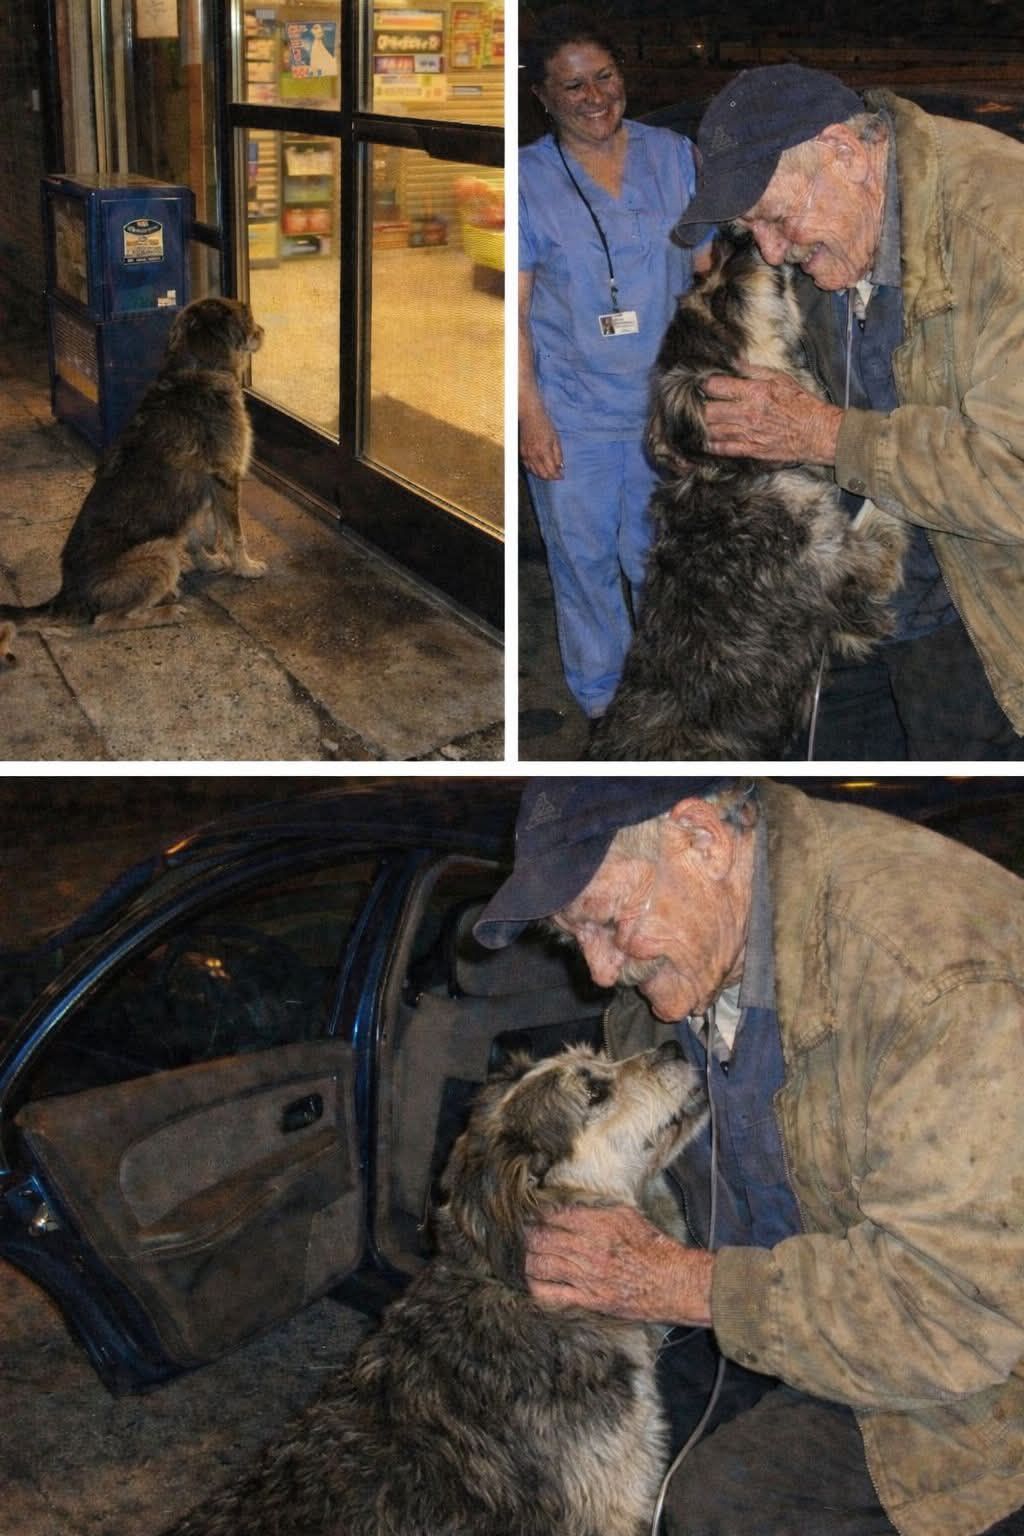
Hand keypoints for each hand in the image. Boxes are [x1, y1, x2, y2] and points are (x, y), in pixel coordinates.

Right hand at [520, 403, 563, 479]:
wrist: (530, 417)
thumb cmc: (545, 426)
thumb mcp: (556, 439)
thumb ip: (558, 454)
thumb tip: (560, 467)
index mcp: (544, 451)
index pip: (551, 471)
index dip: (557, 476)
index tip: (562, 476)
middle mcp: (534, 456)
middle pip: (542, 474)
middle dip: (551, 477)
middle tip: (556, 476)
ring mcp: (526, 455)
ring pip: (534, 473)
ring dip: (543, 475)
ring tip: (549, 473)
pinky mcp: (522, 454)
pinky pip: (527, 467)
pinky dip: (534, 471)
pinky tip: (540, 469)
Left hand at [525, 1205, 713, 1324]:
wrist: (671, 1282)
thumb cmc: (651, 1246)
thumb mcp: (627, 1214)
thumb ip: (597, 1208)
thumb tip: (571, 1202)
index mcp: (598, 1223)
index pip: (554, 1214)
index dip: (536, 1212)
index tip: (528, 1212)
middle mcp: (588, 1248)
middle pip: (540, 1238)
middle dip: (525, 1234)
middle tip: (517, 1233)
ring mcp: (586, 1276)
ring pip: (540, 1264)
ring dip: (526, 1258)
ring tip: (521, 1254)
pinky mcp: (588, 1299)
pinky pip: (550, 1294)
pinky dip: (535, 1286)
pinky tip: (530, 1279)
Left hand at [703, 364, 842, 465]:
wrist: (817, 433)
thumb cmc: (801, 403)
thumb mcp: (781, 379)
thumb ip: (754, 371)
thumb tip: (734, 362)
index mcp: (754, 392)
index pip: (717, 386)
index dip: (704, 384)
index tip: (700, 383)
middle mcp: (747, 413)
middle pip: (709, 410)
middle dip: (697, 407)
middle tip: (691, 404)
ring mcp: (748, 433)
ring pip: (712, 430)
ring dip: (700, 427)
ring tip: (693, 422)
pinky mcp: (751, 450)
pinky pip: (724, 449)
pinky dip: (710, 445)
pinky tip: (703, 441)